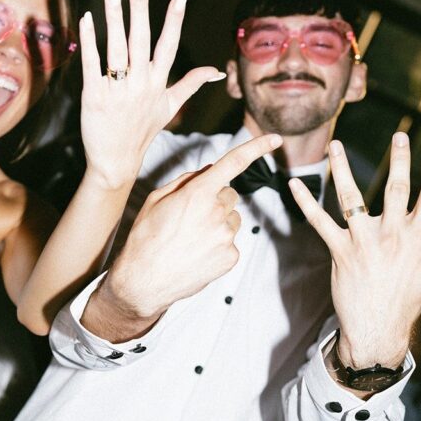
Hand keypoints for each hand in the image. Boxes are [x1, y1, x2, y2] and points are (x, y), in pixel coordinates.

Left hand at [78, 0, 224, 188]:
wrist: (116, 160)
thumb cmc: (142, 131)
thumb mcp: (170, 107)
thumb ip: (191, 84)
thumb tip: (215, 71)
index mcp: (159, 83)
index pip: (169, 47)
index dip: (174, 22)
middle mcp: (141, 84)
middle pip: (142, 40)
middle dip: (141, 10)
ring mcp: (118, 90)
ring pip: (117, 47)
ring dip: (115, 18)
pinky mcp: (94, 96)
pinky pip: (92, 63)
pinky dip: (90, 40)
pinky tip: (88, 19)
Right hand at [83, 133, 282, 337]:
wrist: (144, 282)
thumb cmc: (146, 237)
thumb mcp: (156, 200)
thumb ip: (186, 180)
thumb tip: (210, 169)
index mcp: (197, 194)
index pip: (233, 163)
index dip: (257, 148)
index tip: (275, 139)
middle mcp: (216, 212)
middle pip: (229, 195)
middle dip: (215, 200)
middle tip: (190, 217)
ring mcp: (226, 236)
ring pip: (231, 219)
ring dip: (217, 223)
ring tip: (191, 239)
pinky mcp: (231, 257)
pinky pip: (231, 241)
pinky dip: (218, 244)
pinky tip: (197, 253)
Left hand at [289, 133, 420, 368]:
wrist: (378, 329)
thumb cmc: (404, 298)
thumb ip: (420, 239)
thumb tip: (417, 220)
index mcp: (419, 238)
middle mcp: (392, 237)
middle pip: (398, 190)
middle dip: (400, 160)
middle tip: (399, 135)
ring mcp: (364, 243)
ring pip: (352, 197)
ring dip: (342, 168)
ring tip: (336, 144)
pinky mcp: (340, 252)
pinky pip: (319, 222)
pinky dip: (305, 202)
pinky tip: (294, 184)